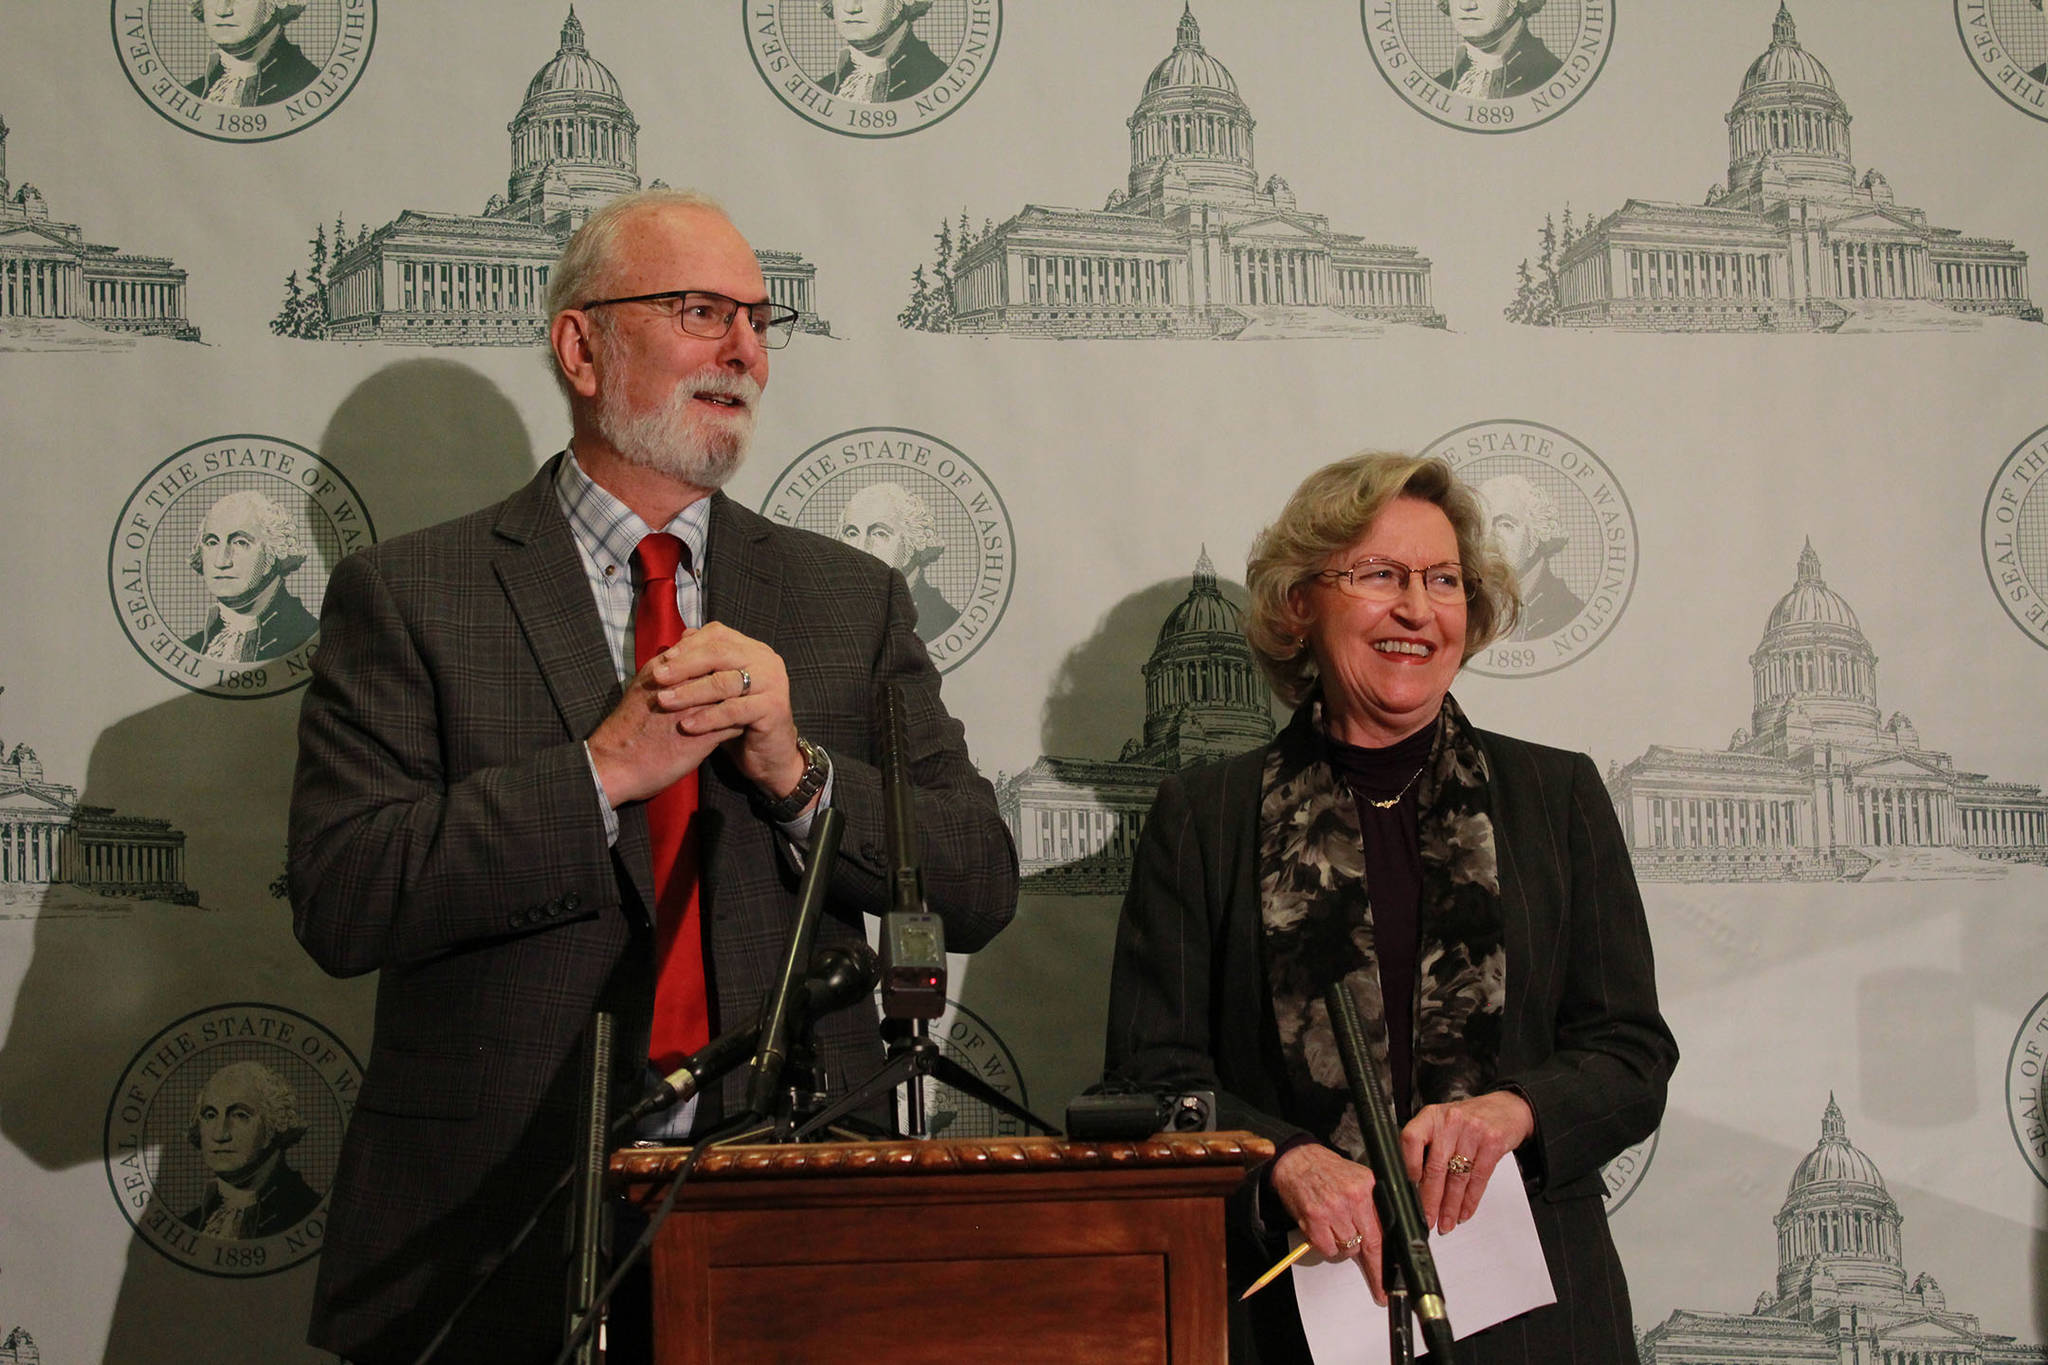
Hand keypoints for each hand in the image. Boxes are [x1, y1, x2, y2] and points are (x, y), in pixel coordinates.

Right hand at [586, 656, 741, 806]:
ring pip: (732, 694)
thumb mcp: (644, 688)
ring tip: (749, 702)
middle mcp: (681, 686)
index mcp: (664, 670)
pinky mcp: (702, 736)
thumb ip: (666, 672)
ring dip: (744, 697)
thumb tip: (684, 660)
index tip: (733, 667)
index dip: (722, 658)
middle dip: (738, 673)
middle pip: (723, 669)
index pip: (706, 651)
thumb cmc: (628, 728)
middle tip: (750, 682)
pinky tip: (744, 726)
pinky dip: (741, 722)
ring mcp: (694, 710)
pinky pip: (733, 723)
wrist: (614, 764)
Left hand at [644, 622, 809, 806]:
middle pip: (719, 653)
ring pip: (724, 682)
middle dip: (684, 665)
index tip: (662, 658)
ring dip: (690, 692)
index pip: (717, 634)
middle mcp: (765, 660)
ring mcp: (773, 682)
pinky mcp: (773, 708)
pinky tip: (686, 725)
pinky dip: (707, 717)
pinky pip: (734, 710)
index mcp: (752, 649)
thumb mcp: (718, 688)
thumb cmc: (738, 718)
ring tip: (664, 701)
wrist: (769, 752)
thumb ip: (702, 664)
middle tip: (657, 677)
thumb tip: (677, 640)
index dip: (688, 645)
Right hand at [1269, 1142, 1387, 1303]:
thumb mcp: (1358, 1180)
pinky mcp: (1314, 1220)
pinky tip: (1324, 1230)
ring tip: (1337, 1227)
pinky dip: (1327, 1246)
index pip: (1385, 1229)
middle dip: (1375, 1270)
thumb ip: (1373, 1205)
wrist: (1297, 1160)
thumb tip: (1387, 1237)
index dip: (1388, 1258)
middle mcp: (1352, 1198)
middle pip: (1369, 1244)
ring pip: (1348, 1249)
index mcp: (1367, 1187)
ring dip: (1344, 1246)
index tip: (1393, 1278)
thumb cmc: (1327, 1171)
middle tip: (1379, 1290)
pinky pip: (1328, 1249)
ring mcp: (1332, 1210)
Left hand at [1398, 1089, 1534, 1234]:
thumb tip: (1412, 1185)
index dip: (1409, 1167)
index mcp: (1431, 1116)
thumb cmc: (1468, 1120)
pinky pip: (1478, 1179)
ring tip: (1446, 1223)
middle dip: (1430, 1200)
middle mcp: (1450, 1121)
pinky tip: (1464, 1212)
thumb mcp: (1442, 1124)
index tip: (1408, 1190)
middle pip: (1435, 1167)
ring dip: (1451, 1206)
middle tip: (1427, 1220)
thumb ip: (1427, 1147)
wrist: (1505, 1108)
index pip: (1411, 1139)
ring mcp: (1473, 1131)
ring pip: (1457, 1177)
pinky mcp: (1493, 1143)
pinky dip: (1470, 1201)